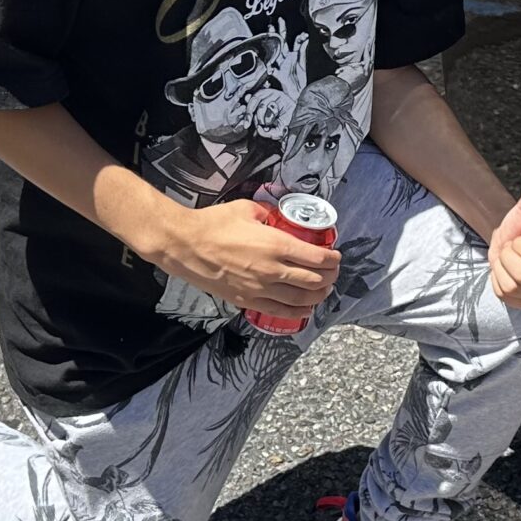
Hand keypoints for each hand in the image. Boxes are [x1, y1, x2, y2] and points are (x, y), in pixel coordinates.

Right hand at [157, 199, 339, 315]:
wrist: (185, 245)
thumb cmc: (214, 224)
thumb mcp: (247, 209)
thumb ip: (268, 214)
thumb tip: (276, 218)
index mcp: (277, 244)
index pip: (317, 257)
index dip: (332, 259)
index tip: (336, 257)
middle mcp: (273, 270)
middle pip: (314, 281)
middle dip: (329, 278)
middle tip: (332, 273)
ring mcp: (260, 288)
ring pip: (300, 299)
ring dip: (317, 296)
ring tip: (323, 291)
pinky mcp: (247, 300)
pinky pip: (279, 311)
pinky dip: (297, 312)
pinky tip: (305, 310)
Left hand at [488, 155, 520, 308]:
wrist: (510, 245)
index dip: (518, 245)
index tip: (520, 239)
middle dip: (507, 258)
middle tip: (511, 250)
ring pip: (511, 287)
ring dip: (500, 270)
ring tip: (508, 261)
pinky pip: (505, 298)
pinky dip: (498, 284)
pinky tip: (505, 275)